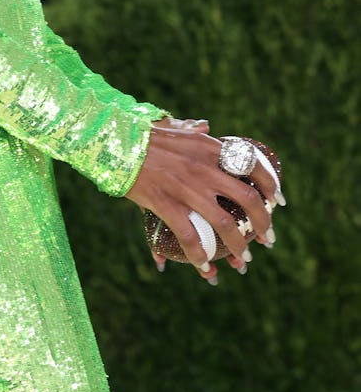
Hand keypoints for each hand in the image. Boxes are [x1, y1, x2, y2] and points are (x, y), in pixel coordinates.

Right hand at [126, 119, 280, 280]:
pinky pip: (189, 235)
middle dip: (263, 224)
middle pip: (248, 199)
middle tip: (267, 239)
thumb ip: (192, 129)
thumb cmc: (142, 136)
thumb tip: (205, 126)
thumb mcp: (173, 127)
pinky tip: (204, 266)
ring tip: (244, 260)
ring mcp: (185, 186)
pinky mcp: (165, 202)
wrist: (114, 141)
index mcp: (209, 147)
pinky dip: (200, 255)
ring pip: (225, 223)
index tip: (278, 203)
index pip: (253, 166)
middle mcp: (204, 167)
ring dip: (239, 246)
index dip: (271, 186)